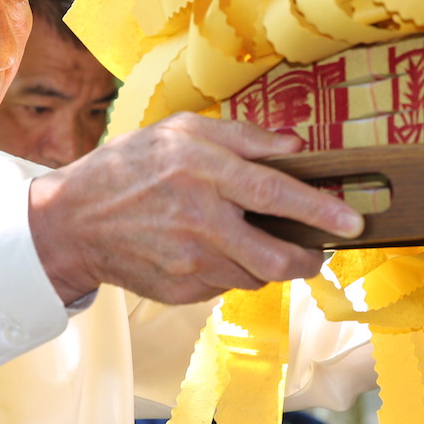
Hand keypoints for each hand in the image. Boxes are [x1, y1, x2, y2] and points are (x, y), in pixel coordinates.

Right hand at [27, 114, 363, 304]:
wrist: (70, 222)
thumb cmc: (128, 168)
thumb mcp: (180, 131)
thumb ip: (242, 137)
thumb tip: (296, 147)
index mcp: (201, 173)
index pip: (275, 194)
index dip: (320, 210)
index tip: (352, 220)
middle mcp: (199, 222)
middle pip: (276, 257)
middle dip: (308, 258)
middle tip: (317, 249)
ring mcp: (189, 263)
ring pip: (255, 275)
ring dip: (266, 262)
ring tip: (247, 238)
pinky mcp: (181, 292)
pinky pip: (226, 286)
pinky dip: (231, 271)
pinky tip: (210, 250)